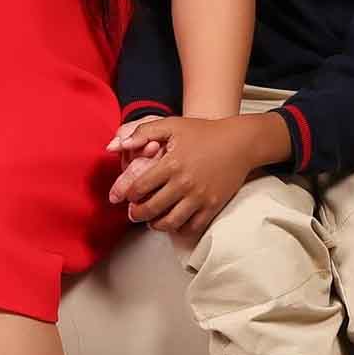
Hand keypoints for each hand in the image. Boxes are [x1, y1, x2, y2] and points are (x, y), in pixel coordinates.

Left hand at [107, 112, 289, 245]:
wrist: (238, 143)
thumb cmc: (202, 132)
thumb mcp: (171, 125)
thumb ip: (141, 133)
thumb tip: (115, 146)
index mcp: (171, 164)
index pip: (139, 187)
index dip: (127, 194)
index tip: (122, 196)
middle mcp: (184, 184)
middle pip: (152, 208)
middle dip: (136, 213)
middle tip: (133, 212)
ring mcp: (200, 197)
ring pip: (170, 222)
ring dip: (155, 225)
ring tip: (151, 220)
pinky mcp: (213, 206)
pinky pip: (192, 227)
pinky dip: (179, 229)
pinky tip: (173, 222)